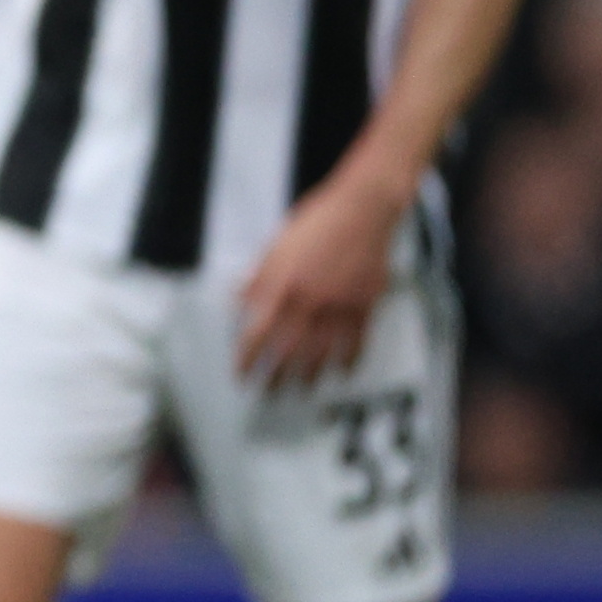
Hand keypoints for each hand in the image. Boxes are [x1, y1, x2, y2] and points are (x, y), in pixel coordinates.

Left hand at [238, 163, 403, 386]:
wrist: (362, 209)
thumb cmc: (316, 222)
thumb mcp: (276, 246)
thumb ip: (258, 277)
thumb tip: (236, 299)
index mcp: (282, 287)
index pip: (257, 334)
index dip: (248, 359)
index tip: (242, 374)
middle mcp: (309, 302)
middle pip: (289, 351)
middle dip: (276, 377)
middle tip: (269, 392)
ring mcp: (339, 306)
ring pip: (323, 353)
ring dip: (310, 375)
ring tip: (301, 389)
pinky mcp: (366, 304)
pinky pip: (358, 342)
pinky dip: (349, 361)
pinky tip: (342, 372)